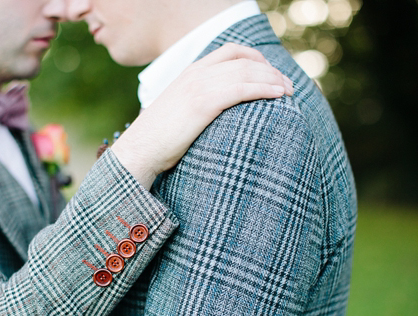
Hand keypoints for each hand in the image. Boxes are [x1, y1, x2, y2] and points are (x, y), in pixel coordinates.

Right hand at [112, 43, 293, 188]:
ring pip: (246, 72)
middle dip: (271, 70)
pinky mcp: (202, 103)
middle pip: (244, 60)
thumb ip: (197, 103)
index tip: (272, 74)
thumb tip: (217, 114)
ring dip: (273, 79)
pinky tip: (277, 96)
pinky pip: (241, 89)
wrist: (139, 151)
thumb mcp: (178, 112)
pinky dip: (264, 89)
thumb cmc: (158, 140)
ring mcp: (198, 86)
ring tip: (289, 92)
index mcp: (190, 73)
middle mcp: (195, 74)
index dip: (257, 58)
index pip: (231, 51)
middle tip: (288, 86)